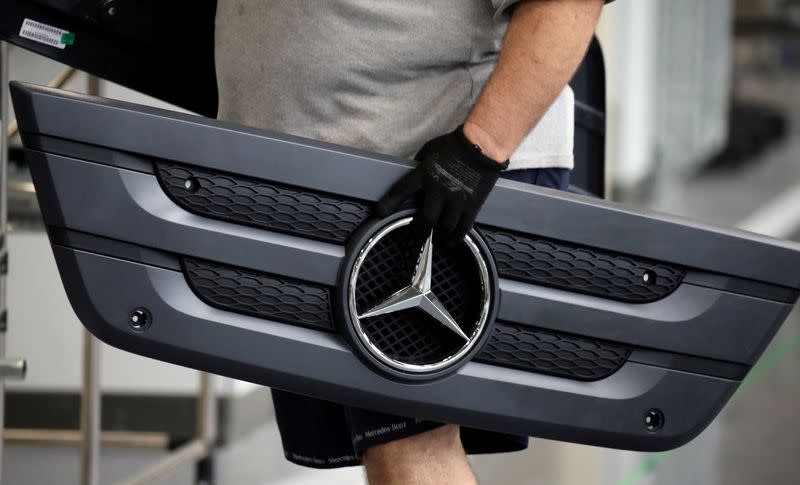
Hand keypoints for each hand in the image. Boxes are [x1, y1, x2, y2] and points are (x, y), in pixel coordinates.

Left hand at [376, 125, 507, 245]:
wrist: (481, 146)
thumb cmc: (455, 144)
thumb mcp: (430, 150)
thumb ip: (421, 166)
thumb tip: (415, 174)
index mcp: (425, 175)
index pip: (402, 190)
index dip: (390, 203)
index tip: (380, 212)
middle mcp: (439, 191)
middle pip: (426, 220)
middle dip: (420, 232)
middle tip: (418, 237)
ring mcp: (456, 201)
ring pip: (445, 228)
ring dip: (439, 237)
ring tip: (437, 239)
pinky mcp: (472, 206)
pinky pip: (463, 228)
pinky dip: (456, 238)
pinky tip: (451, 241)